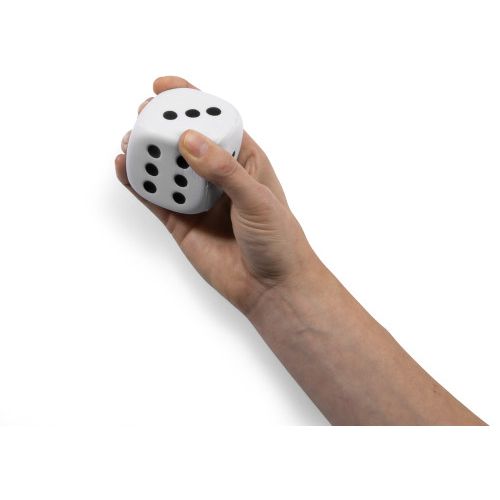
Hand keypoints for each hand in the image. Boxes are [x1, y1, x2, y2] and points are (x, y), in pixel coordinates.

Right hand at [115, 76, 323, 313]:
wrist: (272, 287)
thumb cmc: (278, 240)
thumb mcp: (257, 199)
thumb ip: (223, 170)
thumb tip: (189, 139)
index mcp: (243, 161)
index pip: (214, 121)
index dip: (190, 100)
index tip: (163, 86)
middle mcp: (217, 176)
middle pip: (184, 141)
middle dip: (161, 124)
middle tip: (143, 116)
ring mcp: (198, 199)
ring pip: (165, 168)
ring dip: (146, 153)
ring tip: (130, 142)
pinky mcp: (182, 222)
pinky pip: (156, 198)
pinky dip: (139, 183)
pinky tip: (125, 168)